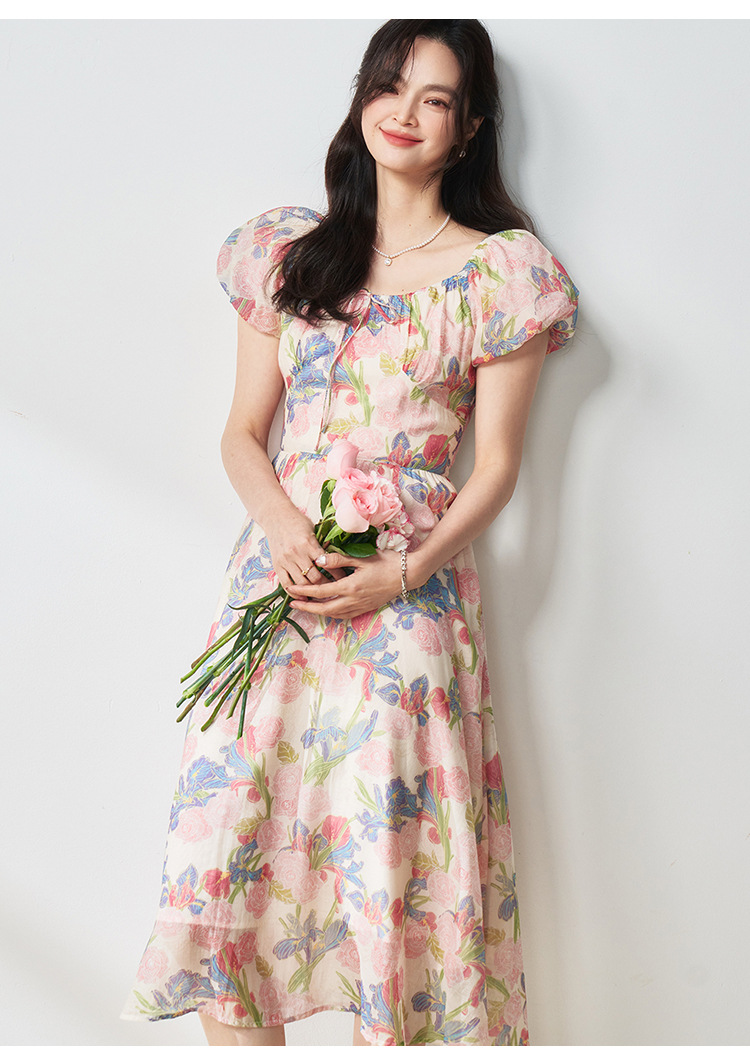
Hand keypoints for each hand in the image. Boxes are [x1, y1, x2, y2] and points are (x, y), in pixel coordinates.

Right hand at [265, 511, 344, 594]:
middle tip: (335, 589)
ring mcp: (285, 561)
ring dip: (312, 591)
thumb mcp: (314, 530)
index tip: (344, 579)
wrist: (276, 516)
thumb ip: (323, 545)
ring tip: (321, 594)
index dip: (337, 574)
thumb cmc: (298, 522)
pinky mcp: (277, 566)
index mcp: (308, 543)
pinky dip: (295, 593)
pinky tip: (303, 597)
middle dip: (327, 585)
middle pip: (315, 577)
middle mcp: (296, 553)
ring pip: (302, 584)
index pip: (327, 564)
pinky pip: (286, 585)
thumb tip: (339, 560)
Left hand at [286, 548, 402, 619]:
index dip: (304, 592)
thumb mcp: (362, 558)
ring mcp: (361, 606)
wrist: (408, 574)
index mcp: (351, 586)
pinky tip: (328, 609)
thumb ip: (339, 559)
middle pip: (324, 609)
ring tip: (306, 607)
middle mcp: (354, 600)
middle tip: (292, 603)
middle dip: (307, 607)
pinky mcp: (367, 608)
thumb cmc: (387, 562)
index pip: (321, 592)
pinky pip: (345, 615)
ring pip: (334, 614)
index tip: (291, 590)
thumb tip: (318, 559)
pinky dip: (333, 614)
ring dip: (318, 612)